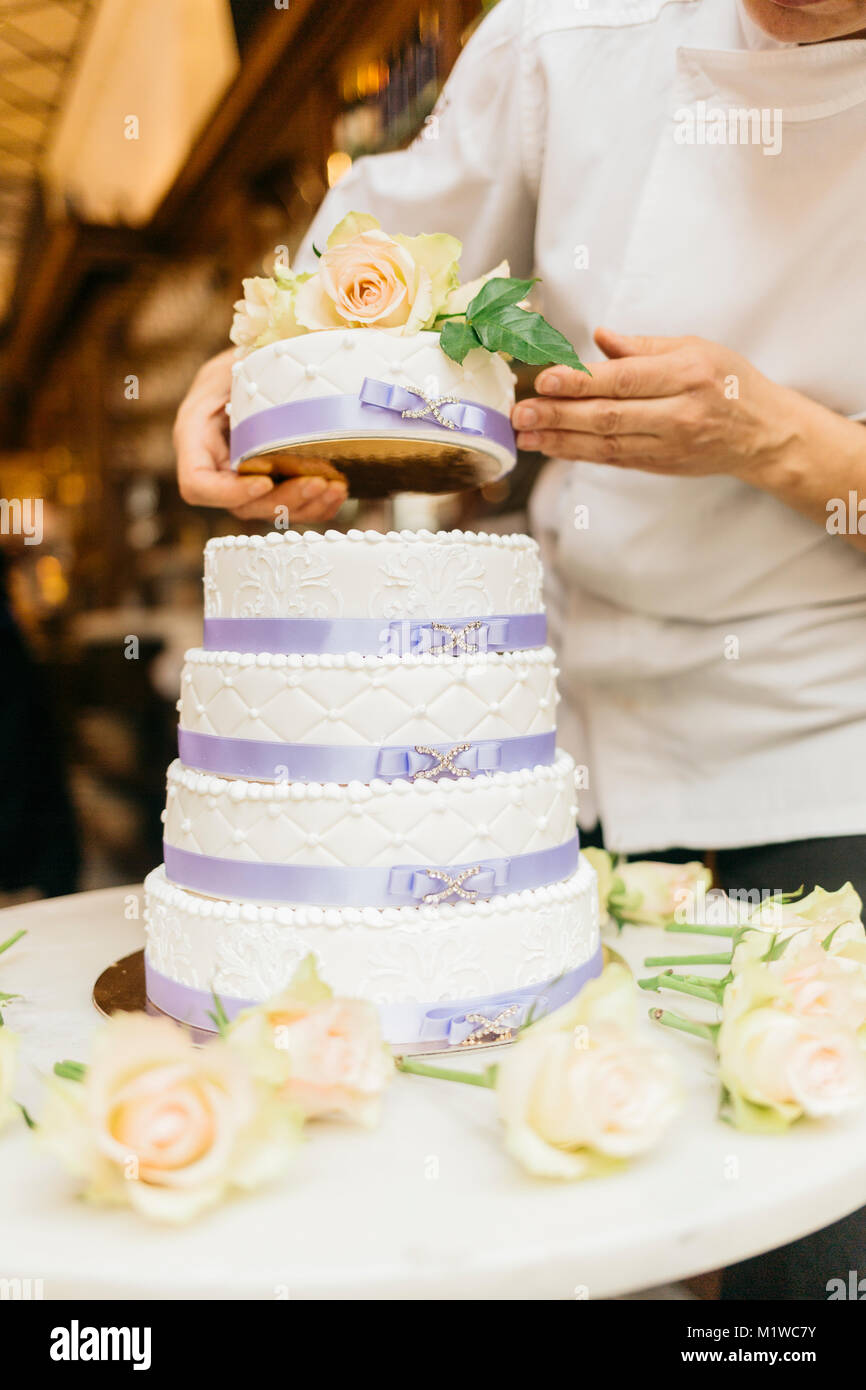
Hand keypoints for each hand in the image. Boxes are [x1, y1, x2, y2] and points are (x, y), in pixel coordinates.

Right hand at [174, 349, 348, 521]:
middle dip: (282, 500)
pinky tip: (339, 490)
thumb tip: (283, 354)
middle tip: (317, 482)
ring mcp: (245, 482)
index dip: (228, 492)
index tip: (263, 479)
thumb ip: (249, 366)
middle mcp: (218, 469)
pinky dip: (318, 506)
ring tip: (335, 486)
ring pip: (271, 512)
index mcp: (196, 439)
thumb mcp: (238, 355)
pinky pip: (293, 508)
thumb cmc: (242, 359)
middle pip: (242, 506)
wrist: (257, 369)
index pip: (197, 485)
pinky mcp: (273, 485)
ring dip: (305, 506)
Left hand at [512, 327, 796, 480]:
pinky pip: (612, 459)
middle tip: (520, 412)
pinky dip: (578, 453)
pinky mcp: (660, 465)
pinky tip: (551, 446)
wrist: (764, 433)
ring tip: (525, 433)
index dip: (581, 382)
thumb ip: (644, 346)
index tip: (545, 380)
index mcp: (687, 374)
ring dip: (560, 439)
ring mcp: (669, 443)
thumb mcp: (696, 348)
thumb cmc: (729, 382)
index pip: (624, 380)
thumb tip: (600, 337)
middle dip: (559, 414)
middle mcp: (678, 412)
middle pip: (609, 415)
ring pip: (606, 444)